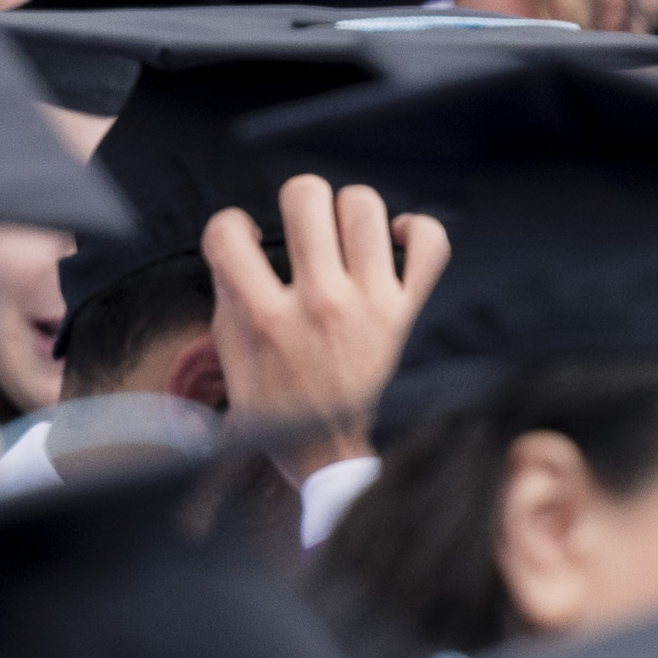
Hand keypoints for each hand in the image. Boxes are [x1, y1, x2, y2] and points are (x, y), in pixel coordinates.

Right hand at [198, 171, 440, 447]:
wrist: (336, 460)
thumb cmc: (283, 415)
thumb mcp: (234, 365)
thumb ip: (228, 304)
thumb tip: (231, 253)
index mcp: (267, 319)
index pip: (229, 232)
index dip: (230, 229)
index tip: (241, 243)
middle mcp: (320, 304)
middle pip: (306, 196)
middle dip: (296, 205)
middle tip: (301, 232)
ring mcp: (371, 304)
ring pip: (364, 206)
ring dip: (348, 215)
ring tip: (344, 239)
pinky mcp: (411, 312)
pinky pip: (429, 243)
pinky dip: (415, 231)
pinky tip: (395, 240)